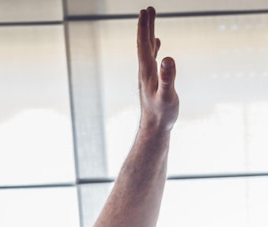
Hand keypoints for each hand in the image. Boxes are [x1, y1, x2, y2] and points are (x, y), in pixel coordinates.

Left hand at [138, 7, 178, 130]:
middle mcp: (145, 71)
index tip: (145, 11)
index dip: (144, 27)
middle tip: (147, 8)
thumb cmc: (162, 113)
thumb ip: (167, 77)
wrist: (154, 128)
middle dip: (145, 25)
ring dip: (149, 34)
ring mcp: (148, 75)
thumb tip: (168, 58)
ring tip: (149, 19)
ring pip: (147, 50)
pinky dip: (154, 47)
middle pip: (144, 44)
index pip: (144, 44)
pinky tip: (157, 43)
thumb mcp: (167, 95)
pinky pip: (152, 59)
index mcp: (147, 71)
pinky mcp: (152, 80)